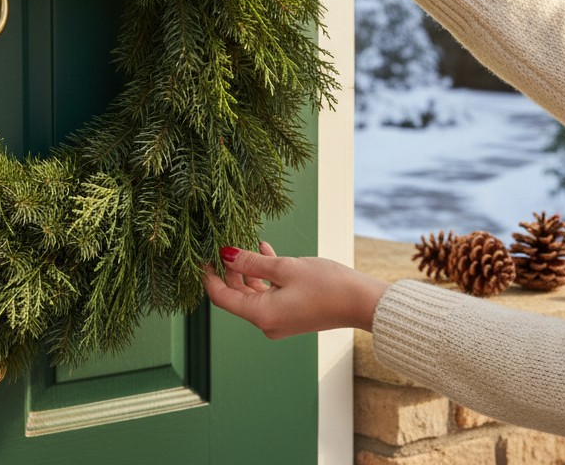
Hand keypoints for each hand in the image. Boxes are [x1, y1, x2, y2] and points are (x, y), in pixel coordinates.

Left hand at [202, 242, 390, 337]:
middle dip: (229, 269)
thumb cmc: (327, 284)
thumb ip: (252, 262)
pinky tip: (265, 249)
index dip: (209, 276)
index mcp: (261, 315)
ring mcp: (279, 320)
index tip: (202, 256)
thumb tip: (225, 254)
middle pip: (236, 295)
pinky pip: (270, 294)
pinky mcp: (291, 314)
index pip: (221, 297)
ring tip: (246, 242)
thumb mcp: (285, 267)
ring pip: (253, 293)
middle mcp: (266, 323)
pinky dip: (265, 275)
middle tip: (224, 243)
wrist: (362, 303)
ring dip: (249, 269)